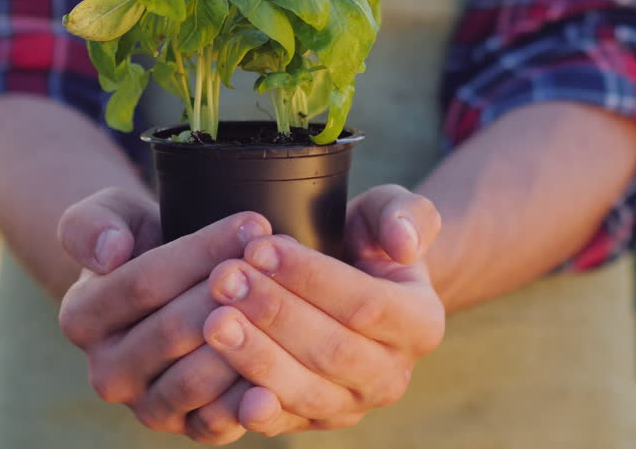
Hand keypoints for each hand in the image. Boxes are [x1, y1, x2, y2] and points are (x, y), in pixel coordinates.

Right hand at [57, 188, 271, 443]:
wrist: (160, 293)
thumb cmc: (139, 244)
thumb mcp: (111, 215)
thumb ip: (92, 224)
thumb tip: (110, 251)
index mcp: (80, 318)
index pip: (146, 282)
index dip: (204, 251)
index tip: (253, 224)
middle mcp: (105, 372)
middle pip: (174, 331)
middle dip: (233, 292)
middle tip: (278, 262)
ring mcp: (145, 406)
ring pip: (196, 379)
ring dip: (246, 342)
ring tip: (286, 303)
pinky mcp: (185, 429)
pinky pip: (217, 421)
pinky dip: (249, 399)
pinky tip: (283, 366)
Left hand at [196, 184, 444, 436]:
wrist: (351, 285)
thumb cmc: (367, 242)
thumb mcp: (390, 212)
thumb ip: (406, 215)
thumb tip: (405, 244)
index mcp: (421, 323)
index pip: (366, 304)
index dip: (311, 277)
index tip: (261, 247)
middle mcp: (393, 374)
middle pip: (333, 351)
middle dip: (274, 313)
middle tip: (225, 279)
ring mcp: (354, 405)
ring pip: (306, 391)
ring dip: (256, 357)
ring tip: (214, 319)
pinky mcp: (315, 423)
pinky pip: (284, 423)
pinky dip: (254, 411)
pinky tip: (222, 390)